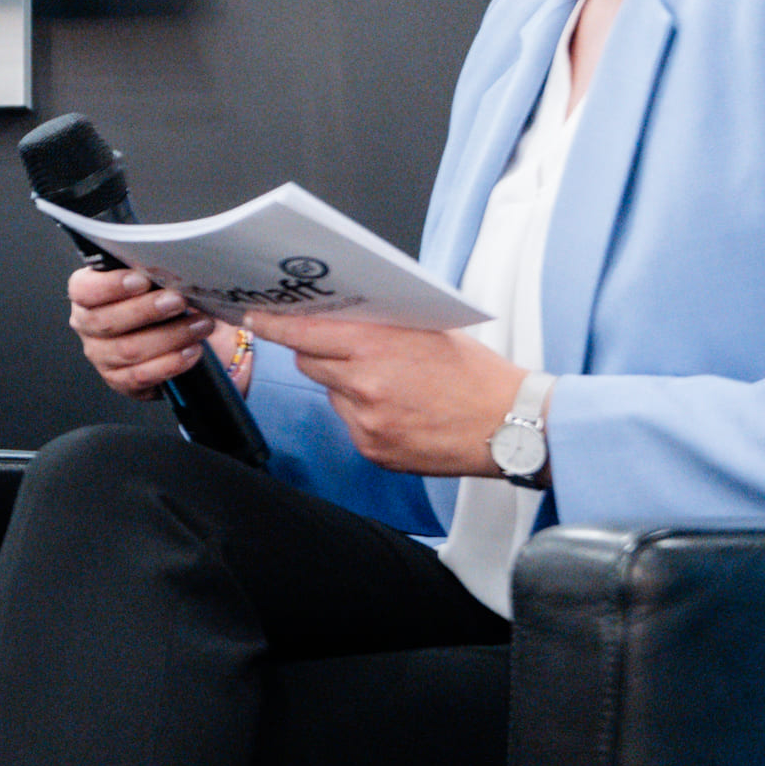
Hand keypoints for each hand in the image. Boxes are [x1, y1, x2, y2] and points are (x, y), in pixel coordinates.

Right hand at [67, 260, 223, 399]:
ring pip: (127, 350)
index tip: (141, 280)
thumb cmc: (171, 300)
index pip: (83, 289)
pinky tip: (191, 351)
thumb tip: (170, 259)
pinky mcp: (120, 381)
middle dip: (146, 310)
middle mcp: (89, 325)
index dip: (110, 286)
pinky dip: (170, 363)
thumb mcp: (161, 278)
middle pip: (104, 322)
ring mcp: (102, 356)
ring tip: (199, 325)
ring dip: (169, 336)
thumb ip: (156, 269)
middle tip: (178, 301)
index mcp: (89, 294)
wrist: (189, 334)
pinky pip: (141, 376)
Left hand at [252, 314, 526, 475]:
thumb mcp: (430, 331)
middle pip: (309, 361)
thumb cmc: (477, 375)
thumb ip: (380, 326)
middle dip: (320, 351)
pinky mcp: (372, 449)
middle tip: (345, 347)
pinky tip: (398, 410)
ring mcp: (366, 422)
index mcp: (378, 348)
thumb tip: (338, 316)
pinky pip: (349, 422)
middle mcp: (365, 386)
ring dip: (346, 384)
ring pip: (330, 393)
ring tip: (390, 383)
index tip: (253, 317)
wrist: (511, 426)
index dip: (274, 324)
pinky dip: (363, 413)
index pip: (303, 333)